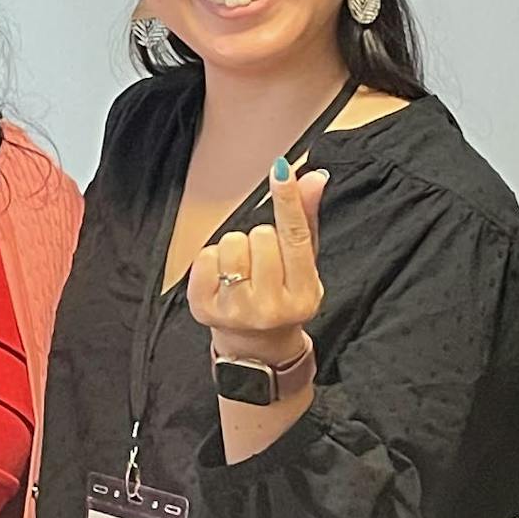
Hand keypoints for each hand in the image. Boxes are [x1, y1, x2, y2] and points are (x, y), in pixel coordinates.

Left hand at [186, 164, 325, 363]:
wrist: (256, 348)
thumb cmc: (283, 298)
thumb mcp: (304, 266)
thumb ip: (307, 220)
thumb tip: (314, 177)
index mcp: (303, 293)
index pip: (295, 237)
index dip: (289, 199)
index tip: (282, 169)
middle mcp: (271, 307)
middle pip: (261, 236)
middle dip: (260, 240)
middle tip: (263, 265)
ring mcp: (236, 311)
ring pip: (232, 243)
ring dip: (236, 248)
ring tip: (243, 270)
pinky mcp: (205, 310)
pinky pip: (204, 257)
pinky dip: (211, 260)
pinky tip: (222, 279)